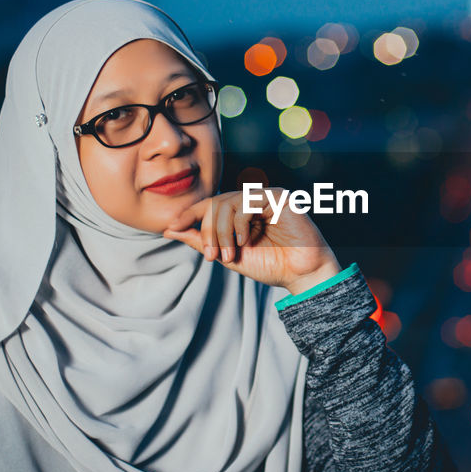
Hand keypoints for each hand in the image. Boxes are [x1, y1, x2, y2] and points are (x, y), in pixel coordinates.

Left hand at [162, 189, 341, 294]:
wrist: (301, 274)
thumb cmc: (271, 265)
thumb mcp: (228, 255)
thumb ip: (201, 241)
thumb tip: (169, 230)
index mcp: (240, 213)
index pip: (210, 205)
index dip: (189, 214)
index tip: (171, 227)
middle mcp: (252, 201)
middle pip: (216, 203)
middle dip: (208, 230)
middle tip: (212, 256)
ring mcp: (265, 197)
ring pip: (229, 202)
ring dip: (222, 231)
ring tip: (228, 254)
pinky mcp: (279, 198)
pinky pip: (248, 202)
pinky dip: (241, 223)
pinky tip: (245, 241)